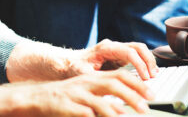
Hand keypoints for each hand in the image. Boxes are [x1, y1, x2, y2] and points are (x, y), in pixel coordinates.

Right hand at [15, 70, 152, 115]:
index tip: (151, 94)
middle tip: (145, 108)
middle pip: (113, 84)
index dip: (137, 83)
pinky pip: (82, 112)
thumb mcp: (86, 92)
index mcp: (93, 78)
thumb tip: (124, 108)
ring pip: (98, 101)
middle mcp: (86, 83)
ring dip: (115, 111)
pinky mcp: (64, 106)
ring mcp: (75, 95)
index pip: (120, 75)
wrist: (35, 97)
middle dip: (132, 95)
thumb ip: (104, 97)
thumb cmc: (65, 98)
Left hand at [66, 39, 158, 80]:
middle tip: (153, 76)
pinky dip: (144, 63)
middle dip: (148, 60)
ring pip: (139, 50)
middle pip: (138, 47)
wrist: (69, 63)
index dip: (139, 64)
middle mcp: (114, 46)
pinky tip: (148, 74)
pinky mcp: (120, 56)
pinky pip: (136, 56)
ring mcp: (118, 50)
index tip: (145, 78)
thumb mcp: (82, 73)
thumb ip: (95, 78)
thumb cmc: (74, 67)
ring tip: (154, 75)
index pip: (129, 52)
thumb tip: (108, 86)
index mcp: (106, 48)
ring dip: (148, 61)